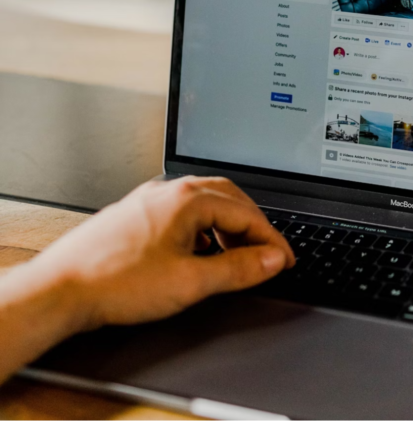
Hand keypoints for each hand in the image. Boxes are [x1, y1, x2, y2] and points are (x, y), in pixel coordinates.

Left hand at [26, 176, 294, 331]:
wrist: (59, 290)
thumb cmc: (115, 283)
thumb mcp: (191, 282)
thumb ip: (239, 269)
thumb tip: (272, 259)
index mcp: (188, 199)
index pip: (248, 214)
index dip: (272, 241)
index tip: (284, 260)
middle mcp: (169, 191)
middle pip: (230, 200)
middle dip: (253, 227)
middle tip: (267, 253)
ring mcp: (149, 201)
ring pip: (204, 204)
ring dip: (227, 227)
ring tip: (236, 256)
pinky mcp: (134, 215)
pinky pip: (181, 213)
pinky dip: (202, 229)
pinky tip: (198, 253)